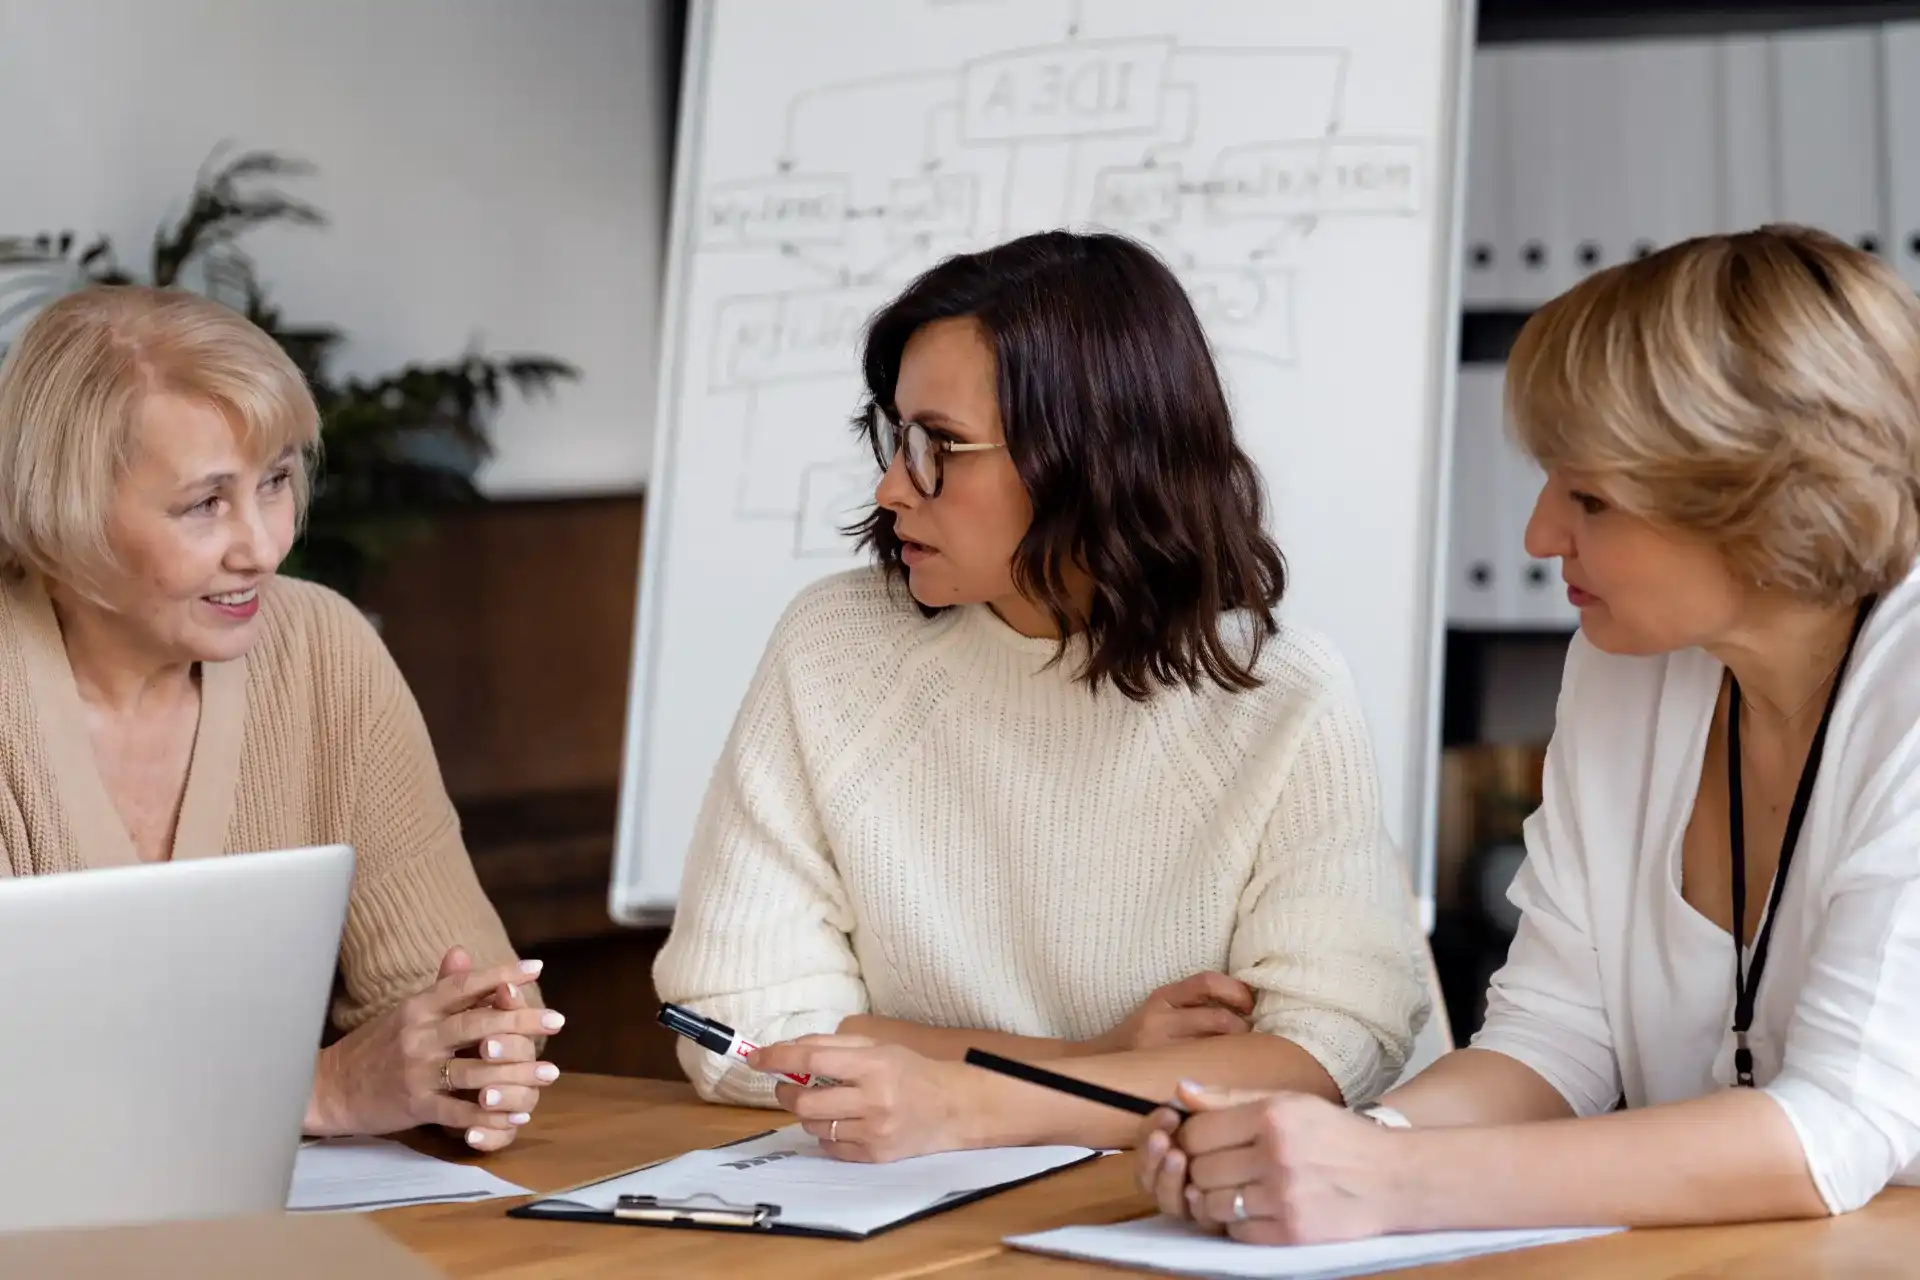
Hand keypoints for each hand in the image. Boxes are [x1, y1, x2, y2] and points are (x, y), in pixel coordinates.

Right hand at [308, 946, 564, 1151]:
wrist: (330, 1087)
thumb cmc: (376, 1046)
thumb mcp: (406, 1011)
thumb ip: (440, 986)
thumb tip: (464, 952)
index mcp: (418, 1007)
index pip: (464, 985)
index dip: (501, 974)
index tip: (536, 968)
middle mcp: (419, 1035)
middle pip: (478, 1024)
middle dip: (522, 1022)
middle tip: (557, 1021)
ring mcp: (417, 1071)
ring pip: (476, 1069)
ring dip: (517, 1072)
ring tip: (550, 1072)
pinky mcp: (415, 1105)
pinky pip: (460, 1110)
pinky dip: (492, 1115)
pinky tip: (519, 1115)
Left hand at [749, 1035, 973, 1163]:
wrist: (952, 1108)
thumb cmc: (910, 1071)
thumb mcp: (877, 1047)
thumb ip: (832, 1045)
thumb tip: (787, 1049)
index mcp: (873, 1065)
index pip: (813, 1058)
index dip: (778, 1057)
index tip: (755, 1058)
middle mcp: (873, 1100)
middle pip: (806, 1102)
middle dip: (786, 1092)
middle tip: (786, 1085)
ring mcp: (874, 1132)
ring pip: (814, 1126)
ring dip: (807, 1114)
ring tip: (823, 1103)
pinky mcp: (875, 1155)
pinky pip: (831, 1147)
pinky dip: (826, 1133)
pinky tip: (841, 1122)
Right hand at [1085, 973, 1254, 1055]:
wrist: (1099, 1064)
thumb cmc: (1140, 1037)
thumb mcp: (1160, 1010)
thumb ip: (1193, 1005)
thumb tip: (1247, 1005)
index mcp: (1162, 997)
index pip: (1206, 982)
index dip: (1236, 990)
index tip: (1250, 1002)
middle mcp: (1160, 1019)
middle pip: (1217, 1018)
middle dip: (1244, 1027)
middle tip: (1256, 1035)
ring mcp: (1160, 1049)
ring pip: (1215, 1046)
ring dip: (1238, 1049)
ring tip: (1245, 1055)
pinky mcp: (1162, 1072)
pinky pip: (1203, 1068)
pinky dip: (1223, 1067)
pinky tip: (1231, 1072)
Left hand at [1137, 1080, 1399, 1244]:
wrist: (1393, 1178)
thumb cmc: (1337, 1135)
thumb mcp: (1289, 1101)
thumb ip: (1230, 1097)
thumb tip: (1181, 1090)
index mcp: (1273, 1116)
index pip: (1197, 1131)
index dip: (1190, 1136)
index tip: (1201, 1140)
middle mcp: (1276, 1155)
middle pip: (1200, 1168)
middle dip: (1200, 1168)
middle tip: (1218, 1165)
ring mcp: (1284, 1198)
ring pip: (1212, 1203)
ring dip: (1215, 1198)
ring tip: (1235, 1187)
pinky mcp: (1292, 1233)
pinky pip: (1236, 1232)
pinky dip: (1237, 1222)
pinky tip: (1254, 1207)